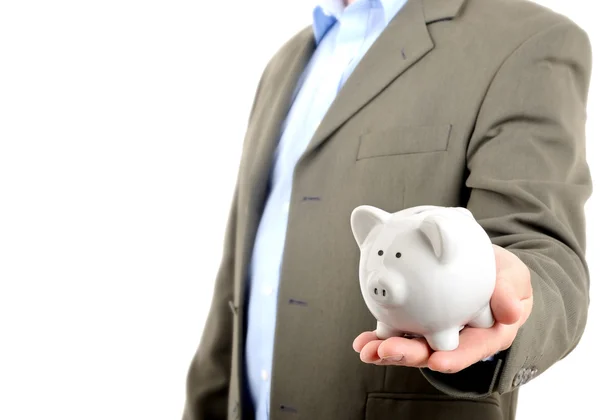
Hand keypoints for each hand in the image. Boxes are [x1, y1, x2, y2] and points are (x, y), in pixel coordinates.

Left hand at [352, 245, 532, 372]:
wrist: (485, 265)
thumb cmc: (502, 276)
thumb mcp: (515, 277)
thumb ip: (511, 290)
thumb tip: (510, 312)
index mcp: (486, 334)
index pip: (471, 349)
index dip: (454, 358)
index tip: (437, 361)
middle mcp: (458, 339)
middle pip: (434, 351)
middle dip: (409, 355)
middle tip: (386, 351)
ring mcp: (435, 332)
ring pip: (411, 345)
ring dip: (387, 350)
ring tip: (366, 349)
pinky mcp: (418, 322)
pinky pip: (398, 330)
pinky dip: (380, 336)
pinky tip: (362, 340)